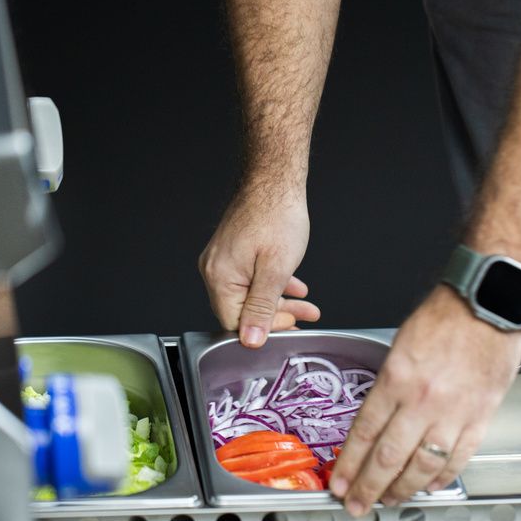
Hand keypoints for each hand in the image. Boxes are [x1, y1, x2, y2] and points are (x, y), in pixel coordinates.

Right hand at [198, 181, 320, 345]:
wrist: (275, 180)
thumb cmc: (277, 215)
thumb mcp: (276, 269)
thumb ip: (262, 308)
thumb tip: (250, 340)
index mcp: (219, 277)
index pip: (235, 322)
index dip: (265, 329)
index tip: (292, 325)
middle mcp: (214, 269)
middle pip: (242, 310)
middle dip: (277, 316)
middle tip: (304, 316)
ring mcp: (222, 260)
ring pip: (249, 294)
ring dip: (279, 301)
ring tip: (306, 304)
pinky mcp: (233, 252)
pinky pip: (250, 279)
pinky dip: (273, 285)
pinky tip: (293, 286)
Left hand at [329, 285, 520, 515]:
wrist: (490, 303)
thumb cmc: (446, 316)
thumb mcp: (399, 346)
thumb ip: (389, 386)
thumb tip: (376, 422)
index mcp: (397, 378)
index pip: (365, 433)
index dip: (349, 465)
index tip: (339, 483)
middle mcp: (423, 401)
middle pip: (388, 458)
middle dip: (368, 488)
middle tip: (356, 505)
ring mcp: (454, 413)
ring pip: (422, 467)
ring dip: (402, 490)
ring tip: (388, 500)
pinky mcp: (481, 417)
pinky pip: (458, 458)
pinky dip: (442, 477)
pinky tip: (429, 485)